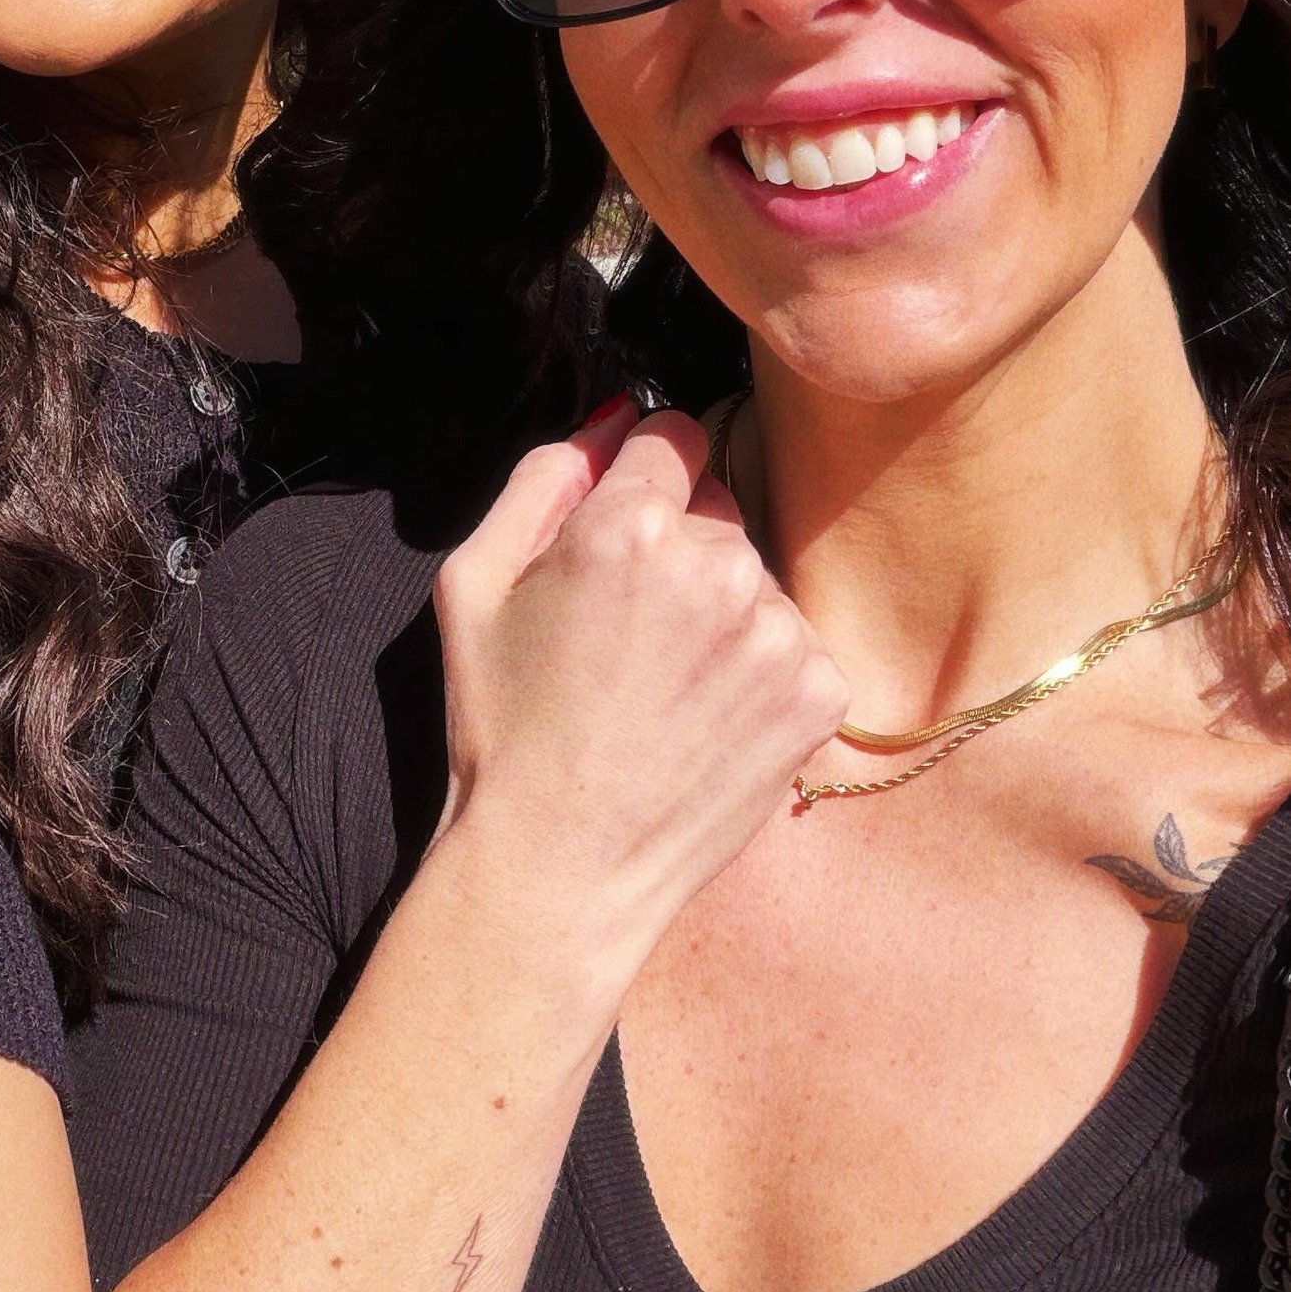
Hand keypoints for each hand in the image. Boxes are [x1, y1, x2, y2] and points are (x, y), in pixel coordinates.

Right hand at [434, 398, 844, 987]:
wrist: (562, 871)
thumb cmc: (504, 731)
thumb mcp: (473, 588)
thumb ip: (542, 481)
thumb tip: (612, 420)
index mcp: (627, 528)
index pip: (673, 438)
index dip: (643, 481)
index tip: (624, 536)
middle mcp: (717, 566)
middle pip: (718, 510)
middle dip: (680, 550)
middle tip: (628, 638)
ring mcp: (777, 632)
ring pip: (756, 580)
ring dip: (722, 614)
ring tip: (663, 692)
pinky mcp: (818, 692)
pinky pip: (793, 644)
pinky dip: (758, 675)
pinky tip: (703, 724)